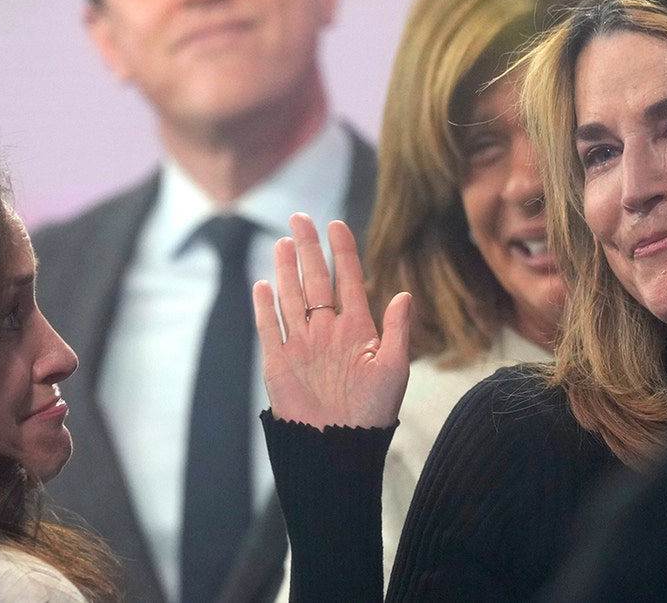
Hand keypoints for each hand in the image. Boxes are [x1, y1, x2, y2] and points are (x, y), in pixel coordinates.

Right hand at [253, 213, 410, 429]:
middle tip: (299, 218)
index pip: (347, 280)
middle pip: (315, 280)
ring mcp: (301, 344)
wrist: (337, 447)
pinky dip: (265, 306)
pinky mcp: (279, 362)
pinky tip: (263, 284)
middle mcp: (327, 331)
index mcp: (356, 329)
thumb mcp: (393, 369)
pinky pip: (270, 327)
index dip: (342, 251)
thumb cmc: (372, 413)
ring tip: (283, 242)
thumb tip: (404, 294)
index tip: (337, 224)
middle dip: (307, 249)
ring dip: (286, 271)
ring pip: (291, 298)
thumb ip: (395, 331)